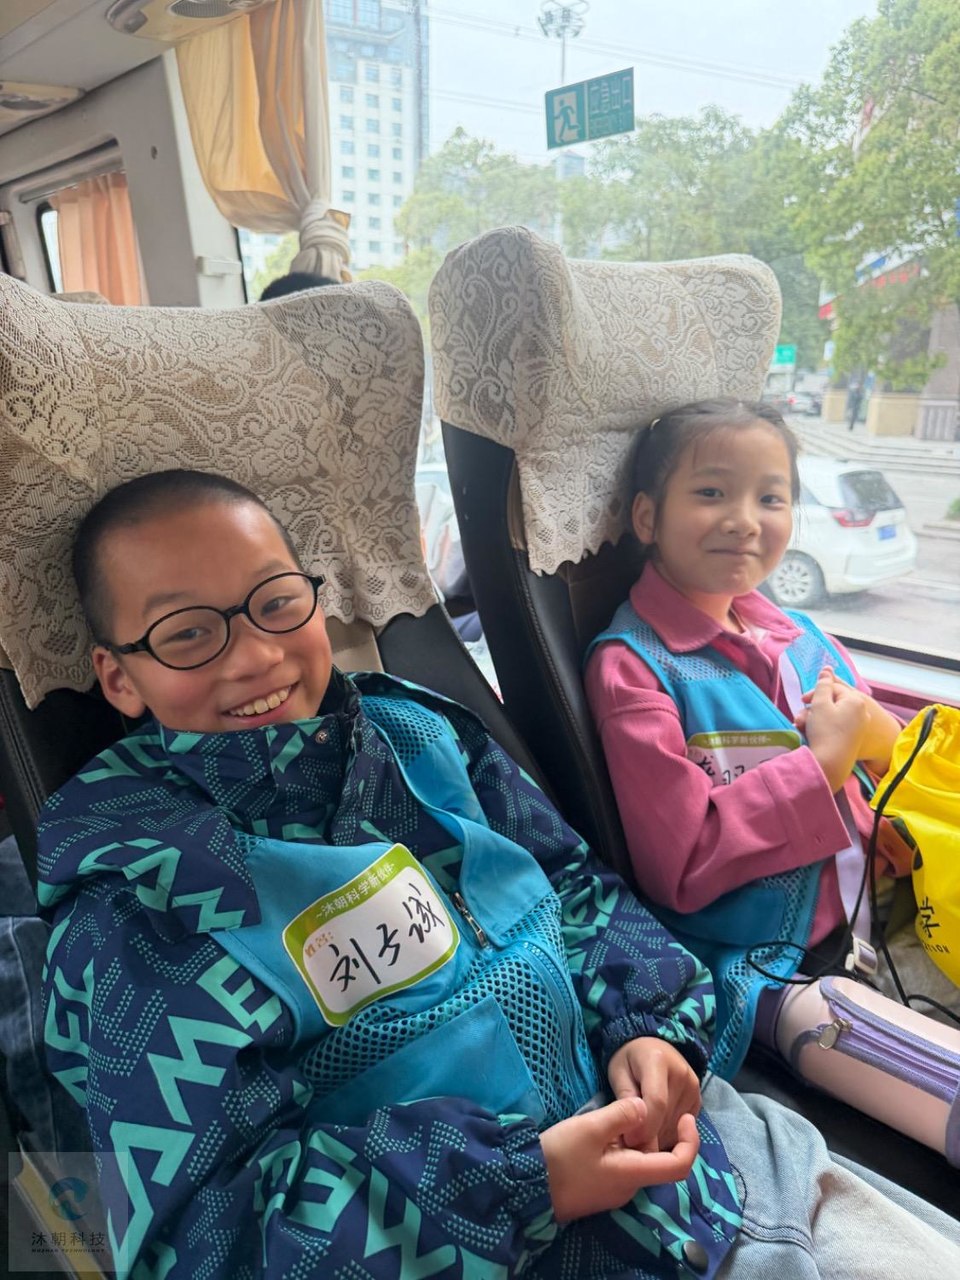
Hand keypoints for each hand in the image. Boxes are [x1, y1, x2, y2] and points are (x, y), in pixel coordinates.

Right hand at [540, 1098, 698, 1221]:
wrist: (524, 1186)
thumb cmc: (558, 1157)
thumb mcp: (590, 1128)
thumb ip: (622, 1115)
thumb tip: (645, 1107)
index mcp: (632, 1174)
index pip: (678, 1165)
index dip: (690, 1141)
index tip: (686, 1117)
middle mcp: (628, 1187)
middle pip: (656, 1158)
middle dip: (650, 1130)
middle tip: (632, 1106)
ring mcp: (613, 1190)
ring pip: (636, 1159)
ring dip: (631, 1136)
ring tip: (610, 1115)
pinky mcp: (599, 1187)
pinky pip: (621, 1164)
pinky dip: (619, 1145)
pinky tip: (600, 1131)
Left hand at [606, 1037, 701, 1150]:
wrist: (652, 1046)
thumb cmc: (629, 1059)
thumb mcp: (618, 1073)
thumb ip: (625, 1100)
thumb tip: (633, 1135)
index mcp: (658, 1061)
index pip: (657, 1101)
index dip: (644, 1127)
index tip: (629, 1140)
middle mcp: (682, 1073)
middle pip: (667, 1117)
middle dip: (648, 1136)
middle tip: (629, 1141)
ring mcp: (693, 1087)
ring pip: (676, 1126)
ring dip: (657, 1137)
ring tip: (640, 1133)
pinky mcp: (698, 1099)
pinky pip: (682, 1127)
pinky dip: (667, 1134)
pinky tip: (653, 1129)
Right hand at [796, 668, 899, 780]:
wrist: (831, 764)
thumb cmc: (825, 731)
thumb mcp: (820, 703)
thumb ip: (823, 684)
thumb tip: (827, 669)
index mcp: (856, 700)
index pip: (832, 688)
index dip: (815, 693)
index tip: (802, 701)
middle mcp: (862, 712)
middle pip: (833, 702)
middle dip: (814, 709)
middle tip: (801, 717)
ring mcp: (860, 727)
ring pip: (833, 716)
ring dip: (816, 719)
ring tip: (803, 728)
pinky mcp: (854, 739)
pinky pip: (837, 727)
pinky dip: (824, 728)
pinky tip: (813, 736)